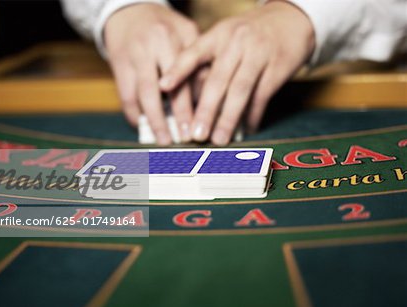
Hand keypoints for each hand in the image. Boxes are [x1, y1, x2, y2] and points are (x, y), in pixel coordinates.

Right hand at [105, 4, 198, 144]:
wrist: (127, 12)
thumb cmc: (163, 26)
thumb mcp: (185, 32)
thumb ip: (197, 60)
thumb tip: (207, 96)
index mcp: (173, 38)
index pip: (187, 75)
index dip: (194, 102)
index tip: (201, 123)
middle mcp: (152, 47)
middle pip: (165, 89)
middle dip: (177, 116)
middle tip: (184, 139)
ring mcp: (133, 57)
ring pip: (143, 96)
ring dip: (154, 121)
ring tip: (164, 139)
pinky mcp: (118, 66)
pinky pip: (126, 96)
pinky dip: (135, 114)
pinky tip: (144, 126)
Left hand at [160, 1, 314, 144]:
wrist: (289, 20)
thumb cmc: (248, 36)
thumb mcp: (225, 38)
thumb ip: (207, 62)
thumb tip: (190, 102)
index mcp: (218, 35)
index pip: (194, 52)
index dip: (178, 70)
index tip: (163, 87)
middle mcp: (236, 42)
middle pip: (217, 80)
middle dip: (205, 111)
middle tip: (196, 135)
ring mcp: (258, 54)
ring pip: (240, 91)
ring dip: (228, 119)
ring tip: (219, 139)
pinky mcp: (277, 67)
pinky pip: (261, 97)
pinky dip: (252, 116)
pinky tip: (245, 130)